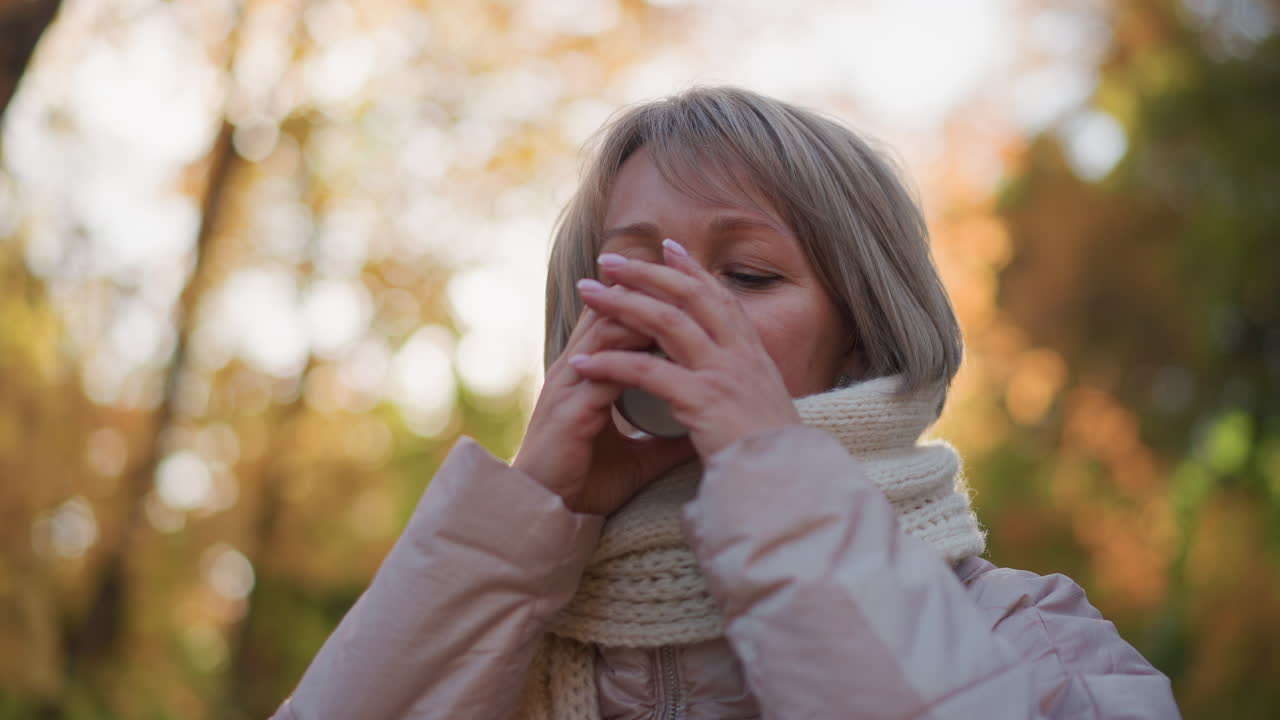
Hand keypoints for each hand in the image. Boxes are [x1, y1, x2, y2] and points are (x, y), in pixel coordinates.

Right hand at [512, 306, 694, 515]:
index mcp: (588, 373)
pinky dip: (634, 360)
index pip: (617, 317)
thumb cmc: (586, 483)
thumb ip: (667, 437)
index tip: (694, 287)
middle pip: (611, 311)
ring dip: (645, 316)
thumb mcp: (638, 456)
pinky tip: (666, 356)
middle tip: (693, 275)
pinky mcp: (569, 411)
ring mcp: (569, 387)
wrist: (547, 515)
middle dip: (650, 290)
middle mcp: (575, 370)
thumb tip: (706, 427)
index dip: (651, 297)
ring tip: (685, 307)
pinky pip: (603, 374)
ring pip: (607, 333)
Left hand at [571, 238, 802, 458]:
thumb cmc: (771, 456)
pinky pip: (648, 373)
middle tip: (609, 261)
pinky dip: (613, 364)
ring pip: (665, 322)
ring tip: (587, 294)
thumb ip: (742, 382)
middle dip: (646, 273)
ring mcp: (723, 374)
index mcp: (754, 354)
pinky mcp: (703, 400)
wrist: (787, 484)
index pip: (720, 297)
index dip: (693, 270)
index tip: (667, 248)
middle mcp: (740, 354)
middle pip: (688, 296)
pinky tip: (585, 362)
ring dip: (621, 303)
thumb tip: (727, 371)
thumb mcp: (762, 406)